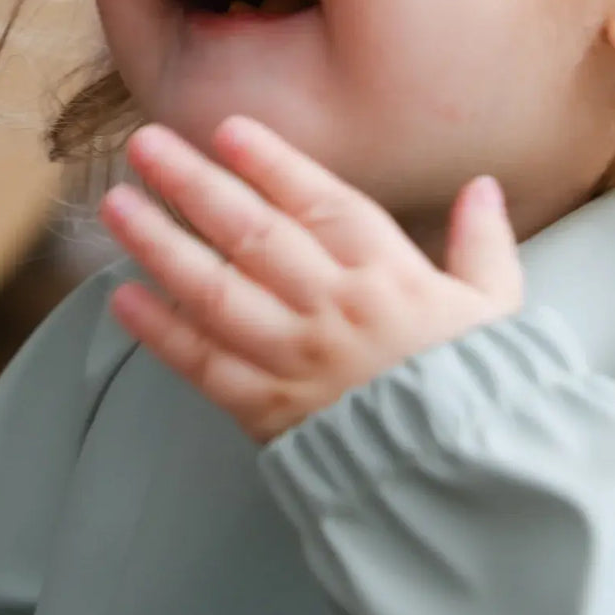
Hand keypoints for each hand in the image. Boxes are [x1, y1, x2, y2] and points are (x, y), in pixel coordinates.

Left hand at [99, 117, 523, 443]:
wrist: (464, 485)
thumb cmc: (481, 394)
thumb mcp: (497, 311)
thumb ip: (483, 245)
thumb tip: (482, 189)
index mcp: (390, 275)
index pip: (320, 201)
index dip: (270, 161)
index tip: (226, 129)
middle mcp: (334, 307)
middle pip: (250, 232)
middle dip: (192, 183)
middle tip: (144, 146)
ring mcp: (295, 358)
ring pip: (213, 289)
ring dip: (159, 243)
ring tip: (116, 206)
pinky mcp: (268, 410)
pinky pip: (204, 364)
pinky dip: (161, 332)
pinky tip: (124, 299)